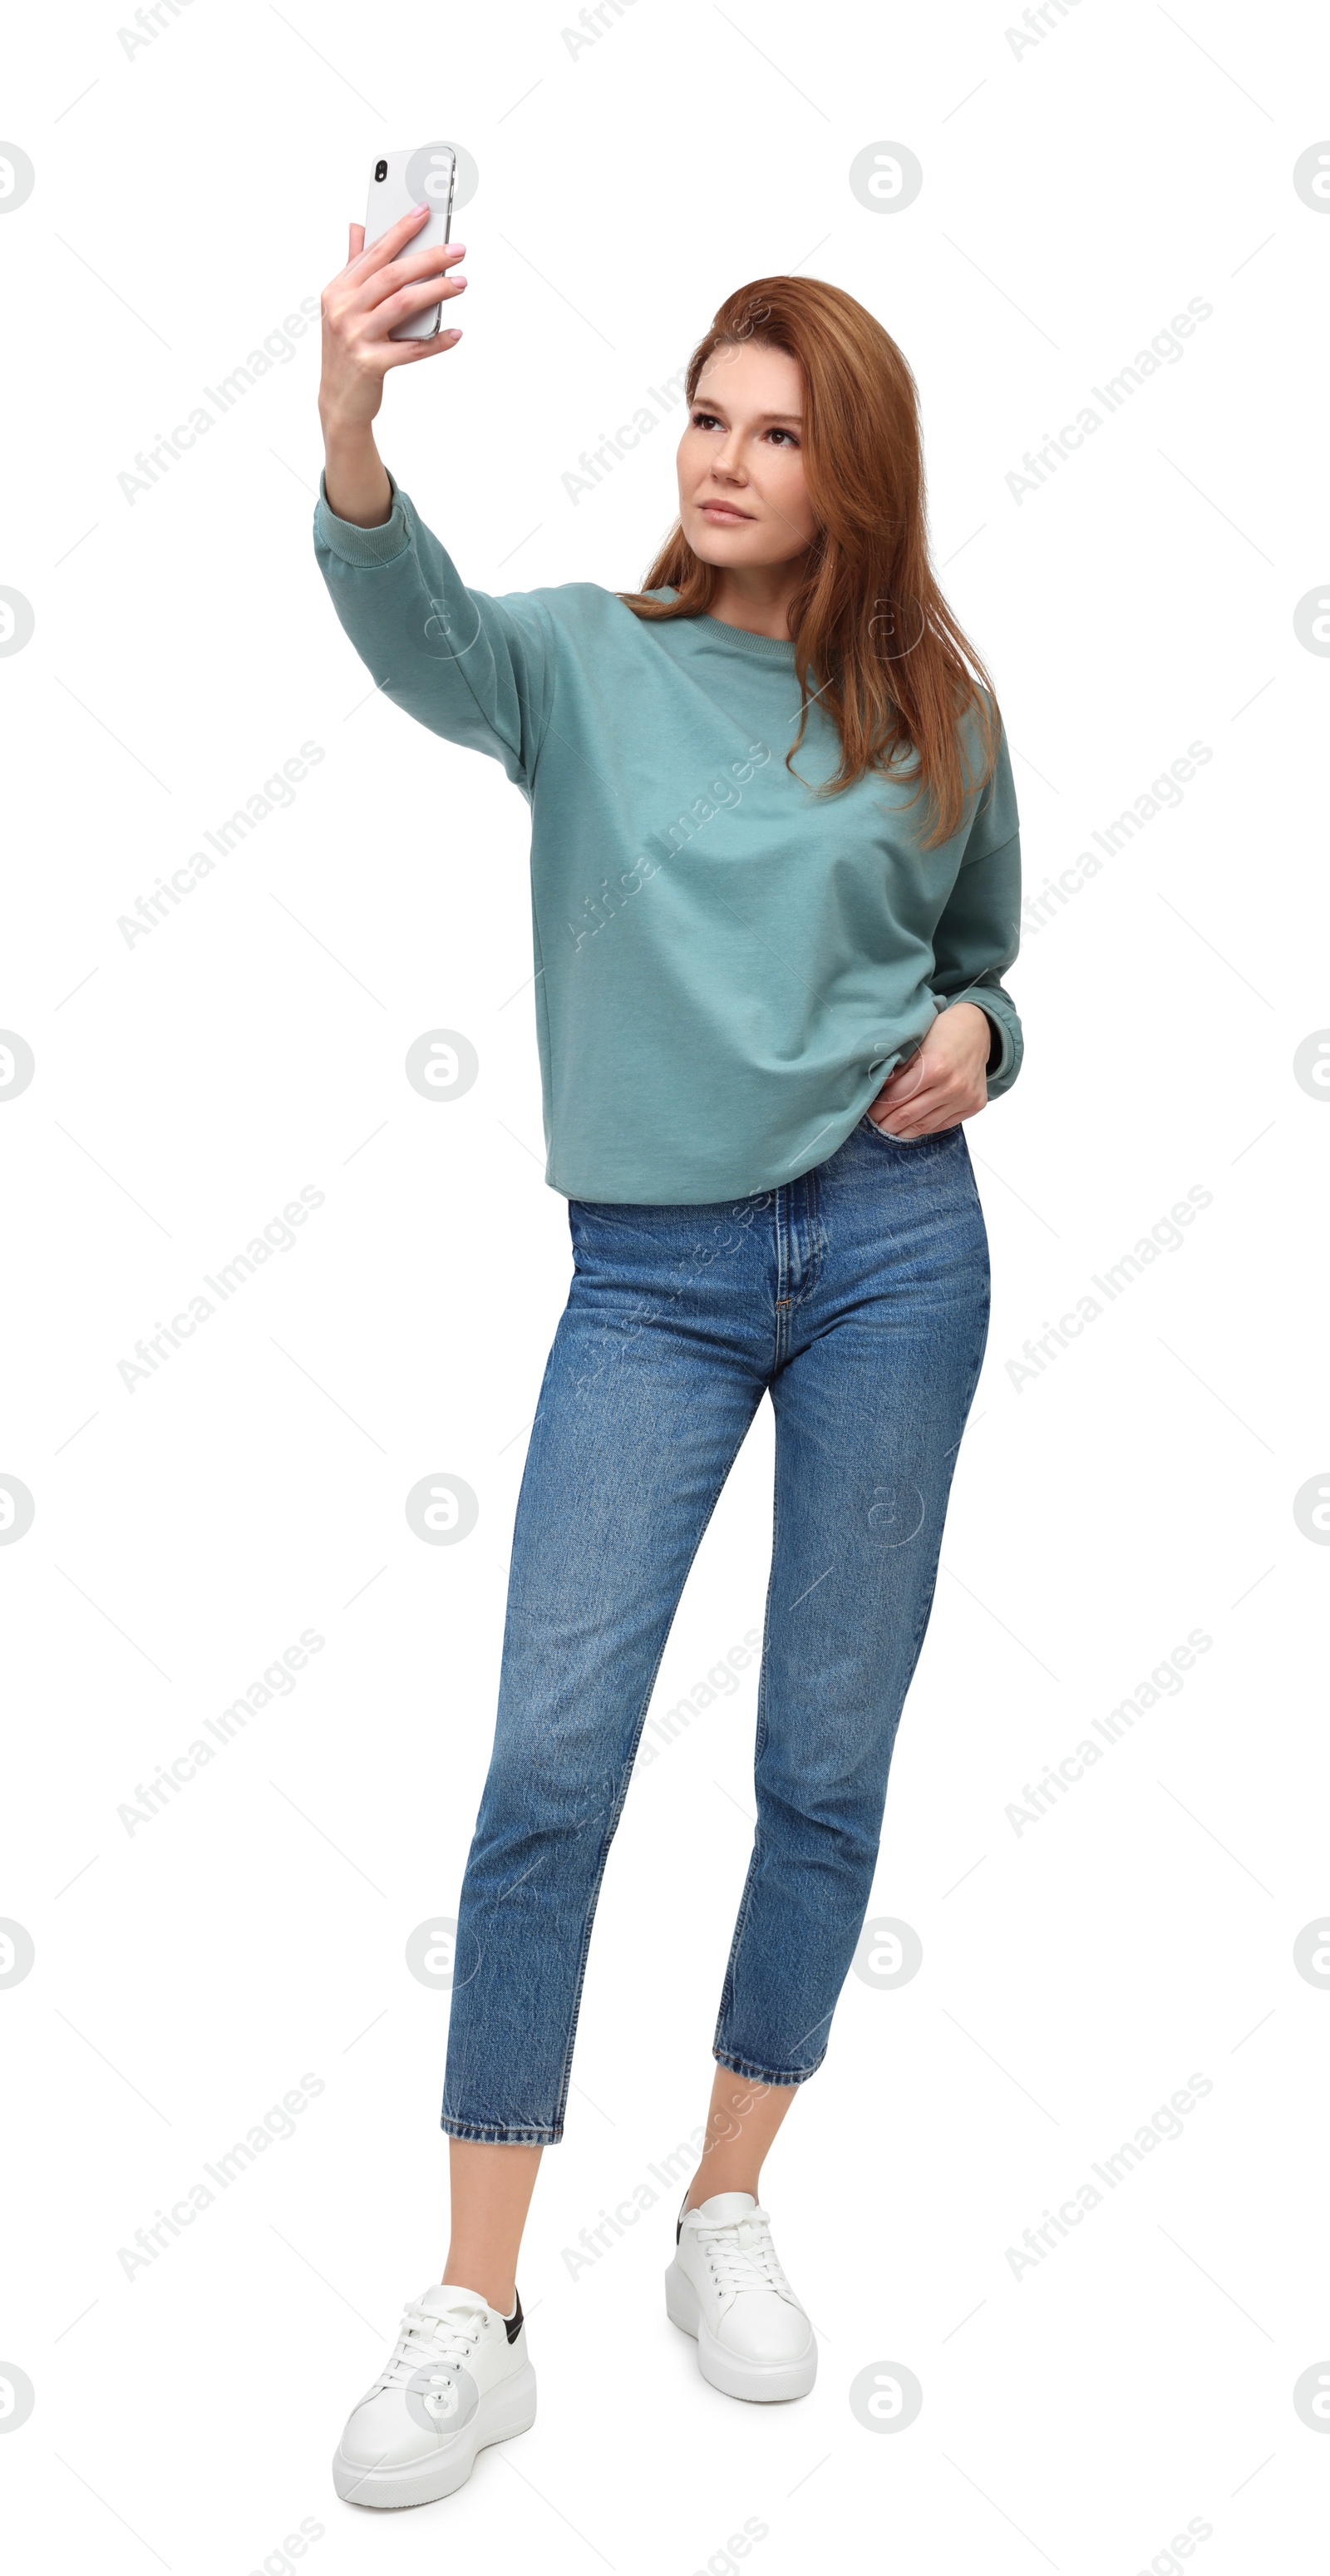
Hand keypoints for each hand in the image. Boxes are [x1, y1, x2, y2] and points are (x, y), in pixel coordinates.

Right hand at [318, 201, 466, 440]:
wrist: (338, 400)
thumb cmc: (346, 348)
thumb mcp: (342, 305)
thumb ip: (353, 265)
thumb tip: (357, 227)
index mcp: (337, 290)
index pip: (374, 252)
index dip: (400, 230)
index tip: (424, 212)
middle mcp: (343, 310)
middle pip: (391, 275)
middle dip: (427, 259)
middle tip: (457, 251)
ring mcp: (356, 337)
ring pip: (402, 305)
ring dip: (435, 292)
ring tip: (460, 284)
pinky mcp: (370, 364)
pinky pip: (410, 349)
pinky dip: (435, 342)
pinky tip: (455, 333)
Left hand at [867, 1002, 991, 1138]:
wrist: (977, 1030)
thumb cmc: (941, 1033)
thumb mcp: (913, 1044)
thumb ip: (895, 1069)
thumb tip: (874, 1093)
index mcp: (934, 1067)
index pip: (897, 1098)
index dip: (878, 1109)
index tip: (867, 1114)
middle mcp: (952, 1086)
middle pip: (909, 1116)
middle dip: (887, 1124)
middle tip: (874, 1126)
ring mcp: (965, 1098)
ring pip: (925, 1125)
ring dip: (904, 1131)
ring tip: (889, 1130)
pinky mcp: (974, 1105)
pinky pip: (943, 1125)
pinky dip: (925, 1128)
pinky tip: (911, 1127)